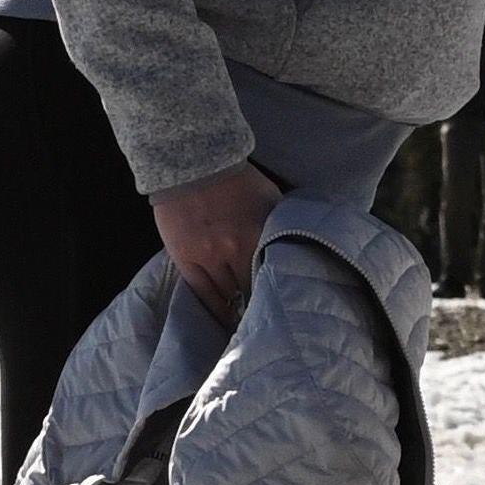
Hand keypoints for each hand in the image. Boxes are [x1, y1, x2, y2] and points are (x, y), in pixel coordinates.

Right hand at [152, 160, 279, 318]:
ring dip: (237, 306)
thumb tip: (299, 246)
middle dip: (259, 301)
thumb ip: (282, 225)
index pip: (272, 275)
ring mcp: (208, 256)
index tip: (284, 305)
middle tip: (268, 318)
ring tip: (247, 319)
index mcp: (259, 235)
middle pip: (251, 288)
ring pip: (226, 293)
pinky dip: (215, 307)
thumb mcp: (271, 199)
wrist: (195, 164)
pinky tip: (224, 317)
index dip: (278, 292)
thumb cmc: (238, 181)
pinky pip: (202, 292)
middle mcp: (234, 249)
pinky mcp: (185, 258)